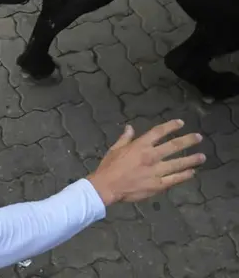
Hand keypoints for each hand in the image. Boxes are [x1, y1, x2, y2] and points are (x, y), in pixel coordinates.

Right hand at [86, 119, 205, 205]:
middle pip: (174, 146)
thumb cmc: (109, 167)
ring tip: (202, 157)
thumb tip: (129, 127)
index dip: (171, 126)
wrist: (107, 186)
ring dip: (192, 159)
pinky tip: (192, 172)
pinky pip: (175, 179)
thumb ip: (125, 138)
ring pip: (179, 163)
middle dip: (188, 140)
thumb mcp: (115, 149)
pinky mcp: (158, 184)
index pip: (159, 132)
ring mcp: (156, 171)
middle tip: (199, 138)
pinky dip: (185, 175)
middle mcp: (151, 156)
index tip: (181, 123)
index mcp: (140, 145)